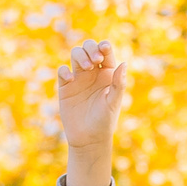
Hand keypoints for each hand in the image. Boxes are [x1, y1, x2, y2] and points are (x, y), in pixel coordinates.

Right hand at [58, 37, 124, 185]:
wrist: (88, 139)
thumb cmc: (105, 121)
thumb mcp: (113, 102)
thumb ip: (119, 84)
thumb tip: (124, 63)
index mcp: (107, 74)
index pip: (105, 53)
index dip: (104, 47)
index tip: (104, 49)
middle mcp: (93, 73)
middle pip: (89, 48)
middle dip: (91, 49)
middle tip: (95, 61)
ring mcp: (78, 78)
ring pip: (76, 55)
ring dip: (80, 56)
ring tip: (86, 68)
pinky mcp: (65, 87)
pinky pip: (62, 71)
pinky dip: (64, 71)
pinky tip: (70, 79)